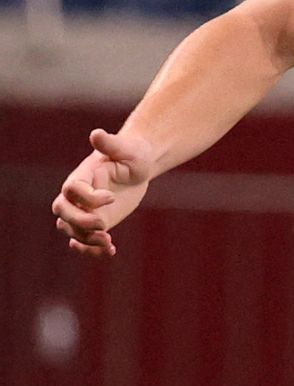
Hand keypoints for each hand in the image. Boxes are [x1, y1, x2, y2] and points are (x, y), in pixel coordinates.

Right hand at [52, 128, 156, 258]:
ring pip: (71, 229)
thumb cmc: (132, 153)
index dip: (88, 197)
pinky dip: (91, 249)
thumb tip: (96, 134)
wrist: (138, 165)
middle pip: (63, 212)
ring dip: (85, 239)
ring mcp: (84, 210)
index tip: (112, 196)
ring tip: (108, 242)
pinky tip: (110, 251)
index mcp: (81, 176)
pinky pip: (83, 240)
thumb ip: (110, 144)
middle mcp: (76, 195)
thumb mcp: (126, 148)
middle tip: (104, 225)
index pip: (72, 190)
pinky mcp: (95, 222)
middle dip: (79, 221)